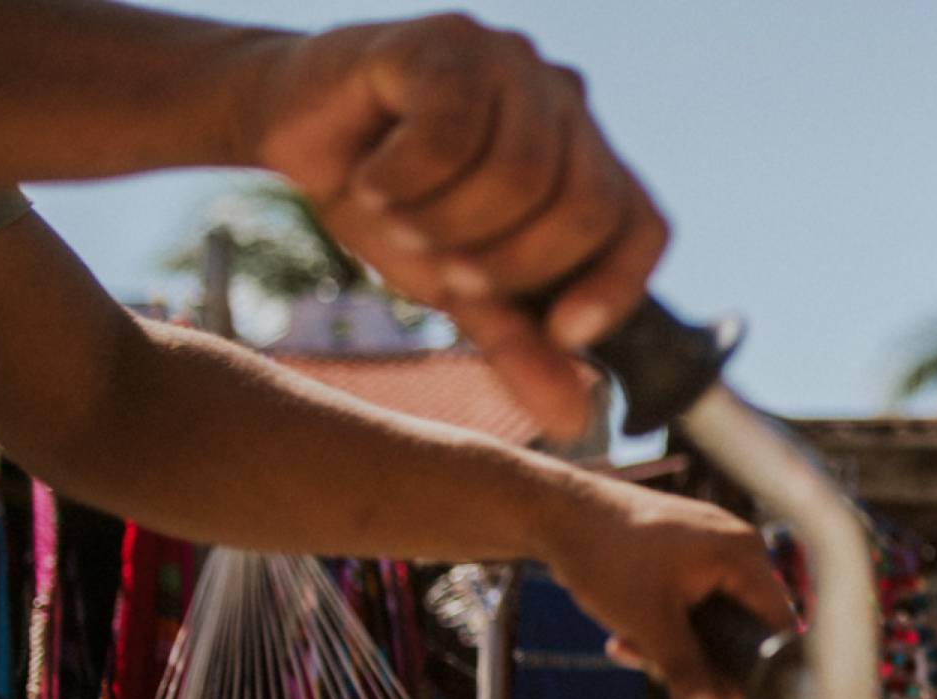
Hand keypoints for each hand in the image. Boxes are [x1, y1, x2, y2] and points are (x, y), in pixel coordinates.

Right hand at [246, 15, 668, 440]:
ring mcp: (512, 63)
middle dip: (511, 264)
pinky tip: (370, 177)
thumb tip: (573, 420)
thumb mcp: (458, 288)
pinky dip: (403, 178)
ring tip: (398, 218)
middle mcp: (563, 104)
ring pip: (519, 172)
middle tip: (446, 273)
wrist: (294, 131)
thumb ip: (518, 345)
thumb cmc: (392, 204)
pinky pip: (451, 131)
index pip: (641, 225)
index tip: (566, 334)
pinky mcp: (449, 41)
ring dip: (445, 221)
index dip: (616, 286)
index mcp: (583, 161)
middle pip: (582, 206)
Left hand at [542, 478, 795, 698]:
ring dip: (672, 643)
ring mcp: (711, 542)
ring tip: (627, 646)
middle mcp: (737, 544)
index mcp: (743, 555)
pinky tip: (624, 634)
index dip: (759, 666)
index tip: (733, 698)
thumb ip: (689, 677)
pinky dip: (663, 620)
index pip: (778, 624)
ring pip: (710, 615)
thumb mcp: (649, 627)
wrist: (553, 511)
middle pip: (741, 624)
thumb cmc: (604, 559)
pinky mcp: (686, 546)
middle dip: (697, 657)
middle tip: (656, 669)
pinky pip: (692, 596)